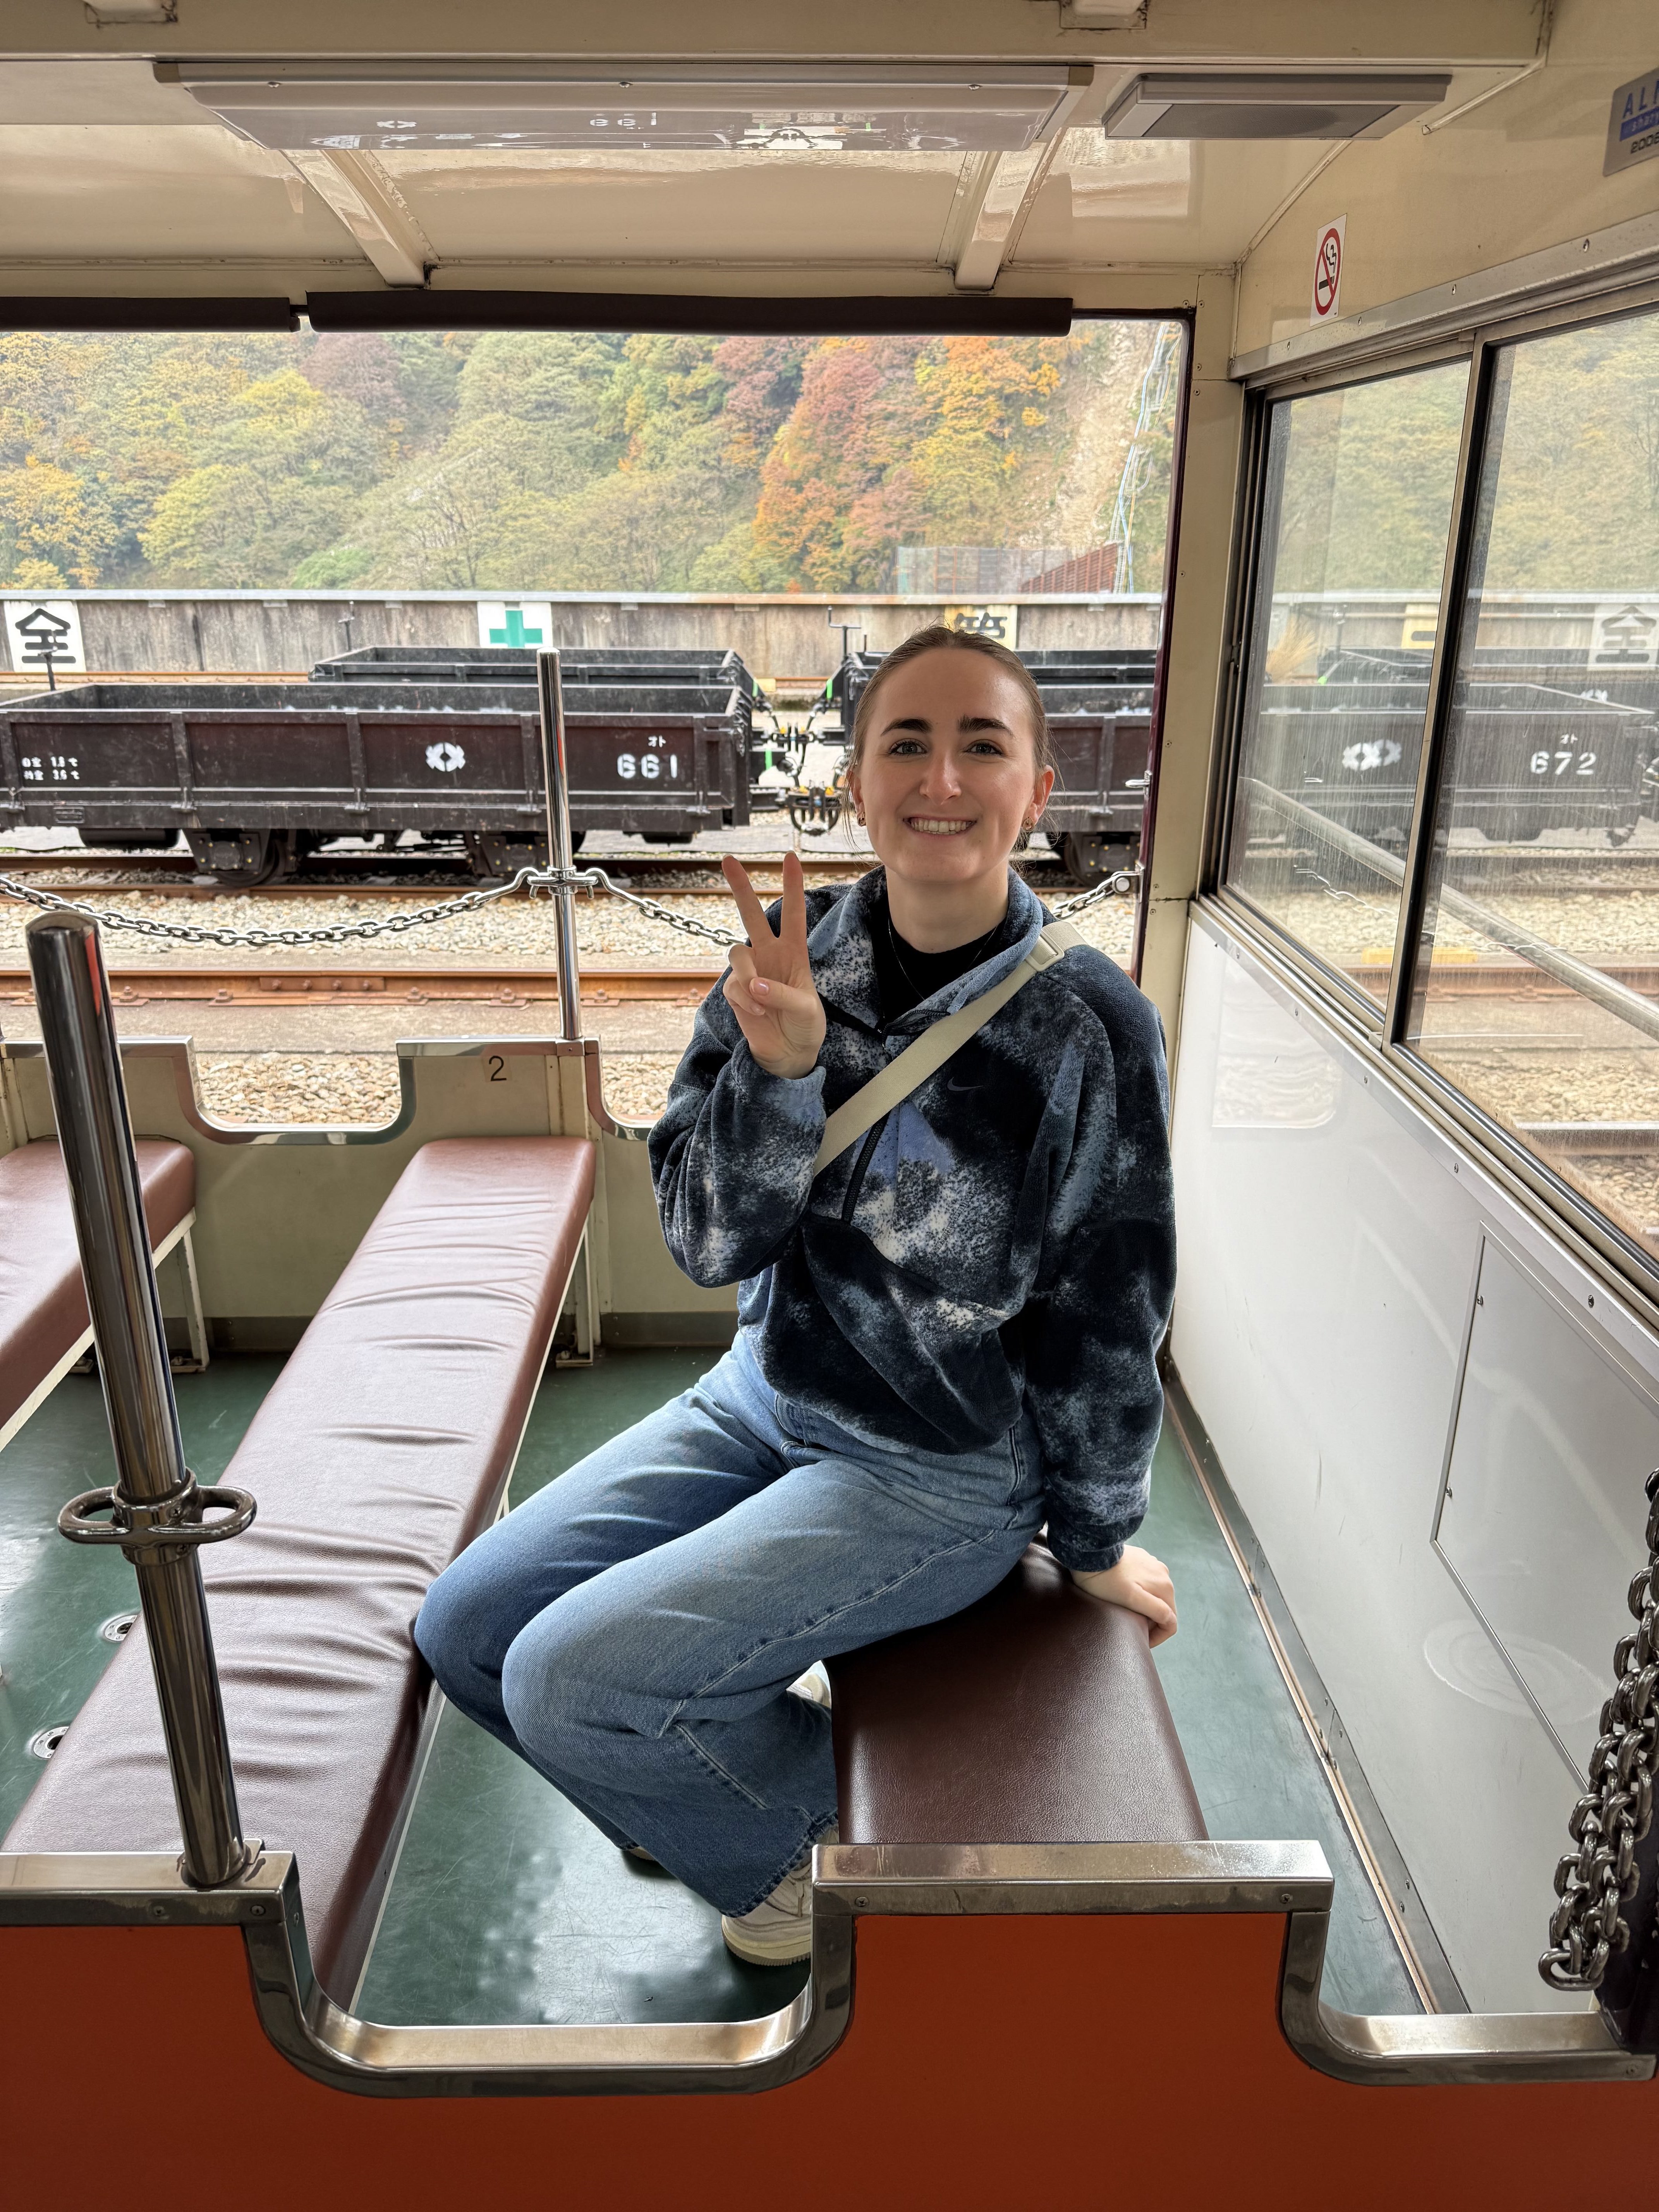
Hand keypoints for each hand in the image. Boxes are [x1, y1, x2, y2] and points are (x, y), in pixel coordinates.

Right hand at [721, 851, 826, 1080]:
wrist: (789, 1053)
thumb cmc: (805, 1025)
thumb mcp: (806, 1009)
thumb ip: (782, 993)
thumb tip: (754, 985)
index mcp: (794, 952)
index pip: (793, 913)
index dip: (792, 886)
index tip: (790, 858)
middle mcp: (769, 955)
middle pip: (752, 915)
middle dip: (740, 887)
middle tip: (727, 859)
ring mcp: (750, 972)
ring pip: (736, 952)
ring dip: (747, 975)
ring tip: (761, 1001)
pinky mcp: (735, 991)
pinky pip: (732, 985)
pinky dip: (745, 1000)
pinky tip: (758, 1014)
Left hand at [1070, 1545, 1176, 1645]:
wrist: (1089, 1553)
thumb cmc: (1105, 1580)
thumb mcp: (1131, 1599)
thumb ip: (1156, 1610)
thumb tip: (1170, 1620)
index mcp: (1165, 1587)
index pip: (1170, 1623)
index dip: (1157, 1637)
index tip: (1141, 1640)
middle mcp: (1164, 1574)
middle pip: (1164, 1609)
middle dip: (1151, 1623)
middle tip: (1132, 1627)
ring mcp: (1153, 1565)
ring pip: (1155, 1596)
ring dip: (1145, 1607)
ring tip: (1126, 1611)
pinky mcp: (1141, 1559)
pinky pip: (1146, 1582)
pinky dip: (1139, 1593)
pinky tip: (1123, 1594)